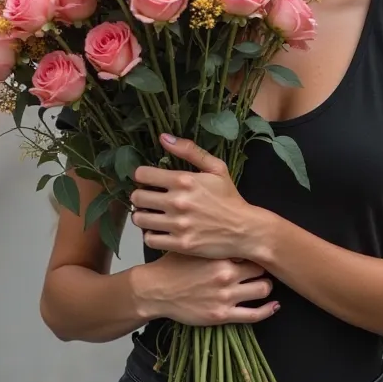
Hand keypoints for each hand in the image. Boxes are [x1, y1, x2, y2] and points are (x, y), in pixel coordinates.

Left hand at [130, 134, 254, 259]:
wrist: (246, 230)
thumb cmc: (230, 198)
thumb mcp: (216, 168)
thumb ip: (189, 151)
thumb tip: (163, 137)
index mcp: (184, 180)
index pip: (143, 174)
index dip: (142, 176)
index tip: (147, 181)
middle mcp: (178, 202)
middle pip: (137, 197)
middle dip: (139, 197)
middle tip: (147, 199)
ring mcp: (178, 225)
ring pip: (140, 219)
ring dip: (142, 216)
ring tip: (151, 215)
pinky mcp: (180, 244)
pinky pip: (150, 239)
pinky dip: (151, 235)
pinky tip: (159, 231)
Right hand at [145, 252, 278, 326]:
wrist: (155, 290)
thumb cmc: (172, 266)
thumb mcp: (193, 247)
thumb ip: (214, 242)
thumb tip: (234, 233)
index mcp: (220, 256)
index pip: (252, 250)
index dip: (256, 251)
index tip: (259, 251)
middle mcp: (226, 275)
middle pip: (261, 269)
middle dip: (263, 268)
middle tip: (261, 268)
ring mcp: (226, 296)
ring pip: (263, 289)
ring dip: (266, 287)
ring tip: (263, 285)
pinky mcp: (223, 315)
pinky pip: (254, 314)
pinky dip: (268, 310)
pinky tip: (274, 306)